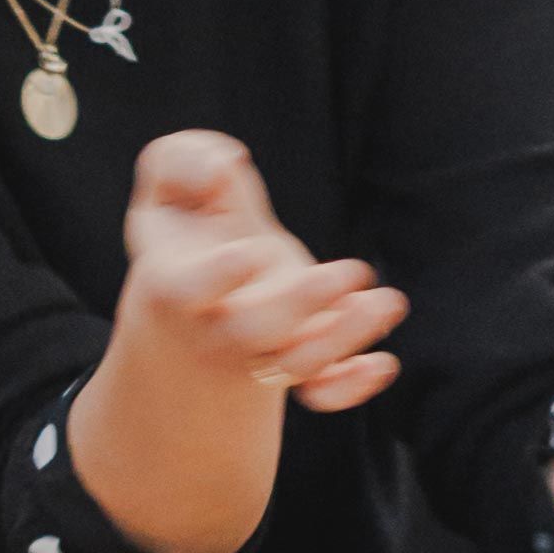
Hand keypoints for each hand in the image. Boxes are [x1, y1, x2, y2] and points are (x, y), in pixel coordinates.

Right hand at [110, 131, 405, 415]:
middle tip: (352, 270)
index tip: (253, 252)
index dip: (218, 276)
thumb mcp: (166, 180)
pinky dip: (349, 385)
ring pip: (296, 362)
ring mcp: (253, 351)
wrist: (193, 288)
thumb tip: (220, 169)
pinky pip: (318, 390)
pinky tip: (382, 363)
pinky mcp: (289, 360)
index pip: (189, 291)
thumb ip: (183, 161)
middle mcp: (212, 328)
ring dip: (344, 337)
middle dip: (304, 303)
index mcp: (175, 284)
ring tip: (387, 302)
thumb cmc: (183, 221)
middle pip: (254, 331)